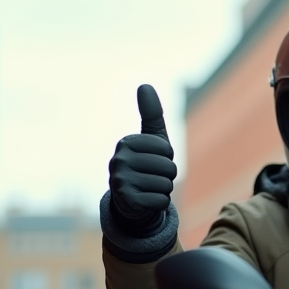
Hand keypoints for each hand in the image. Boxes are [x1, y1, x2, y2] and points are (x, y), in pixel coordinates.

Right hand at [108, 84, 176, 235]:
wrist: (131, 200)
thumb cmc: (145, 165)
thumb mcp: (152, 139)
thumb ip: (151, 114)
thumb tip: (144, 85)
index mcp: (126, 143)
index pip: (166, 150)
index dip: (167, 158)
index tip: (154, 160)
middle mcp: (119, 160)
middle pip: (168, 168)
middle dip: (167, 176)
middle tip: (153, 177)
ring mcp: (119, 181)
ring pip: (165, 185)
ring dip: (163, 190)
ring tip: (149, 188)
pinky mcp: (125, 200)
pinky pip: (160, 201)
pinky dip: (159, 203)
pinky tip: (146, 200)